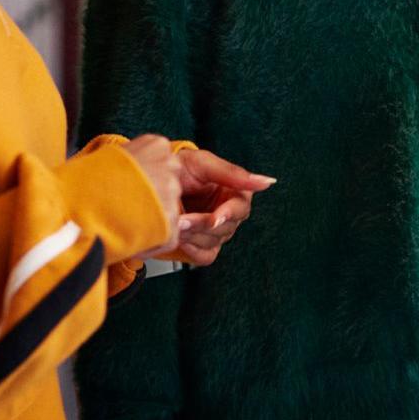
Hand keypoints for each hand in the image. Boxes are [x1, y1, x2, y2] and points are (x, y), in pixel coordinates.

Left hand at [120, 138, 274, 264]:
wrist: (150, 180)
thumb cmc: (178, 167)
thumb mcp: (203, 163)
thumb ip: (234, 173)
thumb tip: (268, 182)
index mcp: (235, 192)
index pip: (240, 208)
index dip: (227, 214)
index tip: (214, 216)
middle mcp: (228, 212)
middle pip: (226, 228)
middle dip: (202, 225)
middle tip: (181, 220)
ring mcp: (216, 230)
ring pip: (214, 243)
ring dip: (193, 236)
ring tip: (174, 225)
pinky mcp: (203, 244)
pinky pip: (205, 256)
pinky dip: (192, 249)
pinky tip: (179, 237)